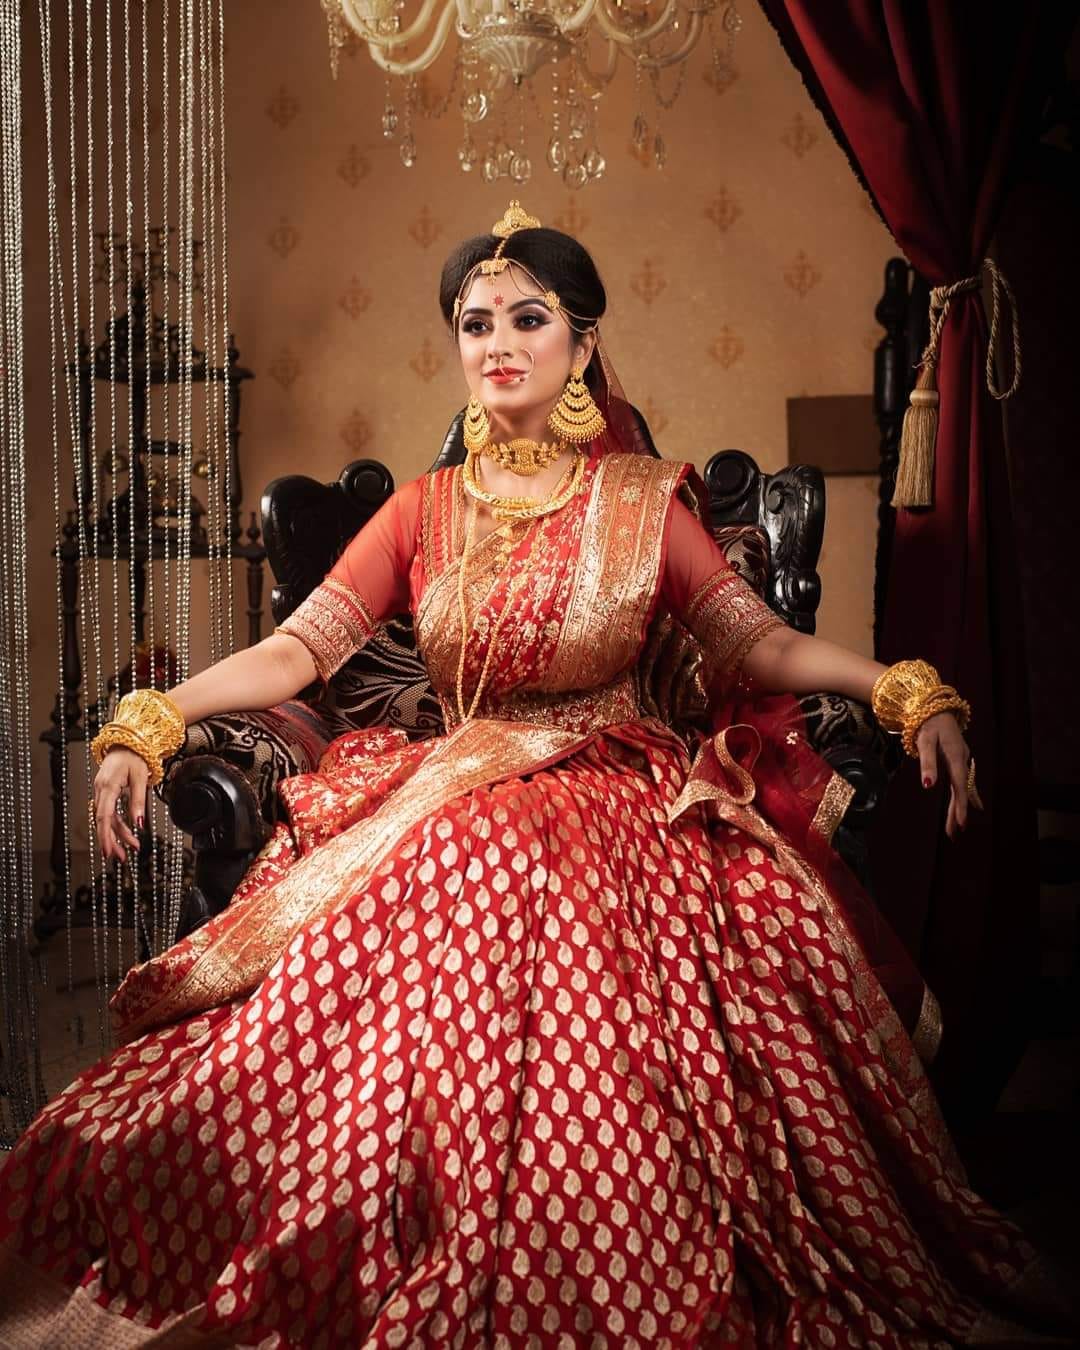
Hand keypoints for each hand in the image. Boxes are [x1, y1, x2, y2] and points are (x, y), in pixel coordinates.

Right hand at [92, 748, 148, 862]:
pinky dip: (114, 825)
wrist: (127, 742)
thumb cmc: (135, 757)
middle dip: (111, 841)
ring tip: (127, 850)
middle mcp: (100, 790)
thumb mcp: (141, 777)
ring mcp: (101, 792)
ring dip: (115, 835)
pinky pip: (107, 813)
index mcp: (108, 786)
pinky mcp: (105, 793)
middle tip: (122, 858)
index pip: (105, 816)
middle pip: (103, 821)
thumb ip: (138, 800)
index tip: (110, 850)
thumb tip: (139, 822)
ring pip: (106, 818)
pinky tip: (122, 835)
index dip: (106, 835)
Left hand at [915, 711, 976, 838]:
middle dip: (957, 812)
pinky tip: (972, 806)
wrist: (934, 706)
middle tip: (954, 834)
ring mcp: (962, 760)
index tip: (960, 823)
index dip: (960, 805)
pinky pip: (962, 782)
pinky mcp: (958, 760)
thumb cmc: (927, 723)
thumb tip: (928, 786)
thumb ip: (927, 763)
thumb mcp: (924, 742)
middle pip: (961, 791)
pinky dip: (964, 795)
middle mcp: (962, 760)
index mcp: (956, 756)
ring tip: (956, 828)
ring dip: (958, 807)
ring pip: (961, 788)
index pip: (959, 786)